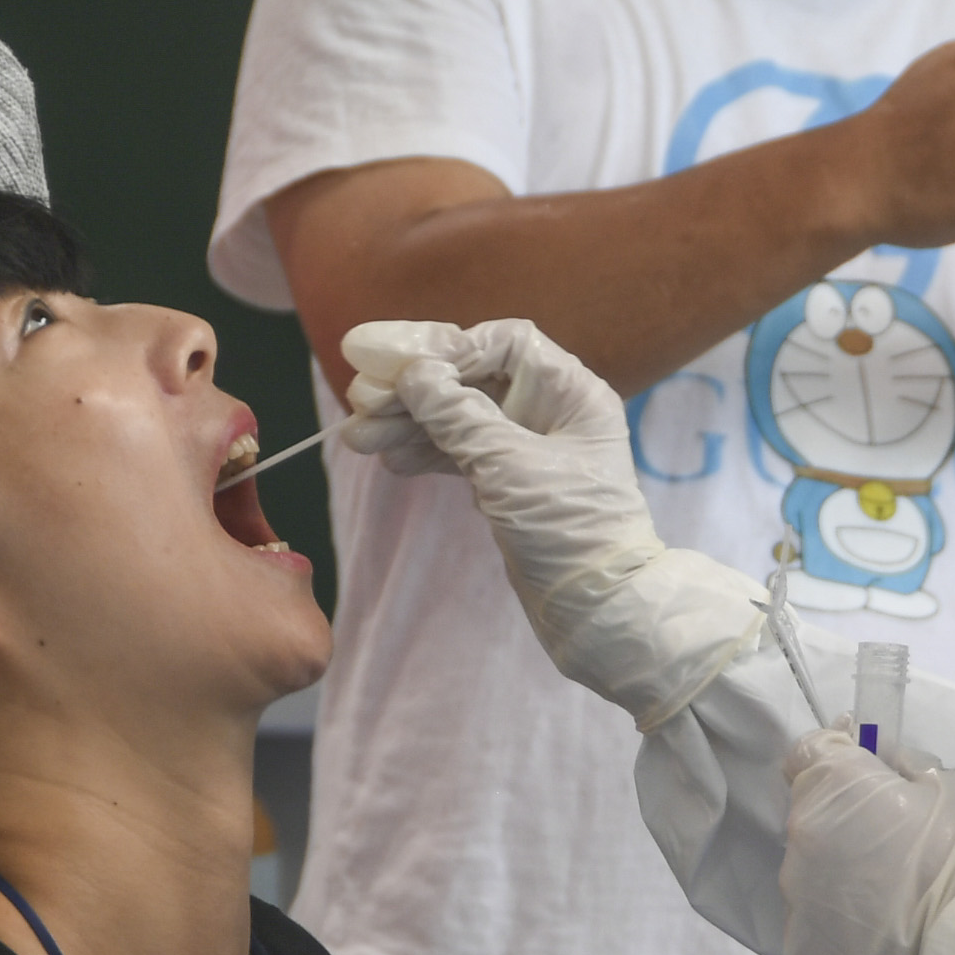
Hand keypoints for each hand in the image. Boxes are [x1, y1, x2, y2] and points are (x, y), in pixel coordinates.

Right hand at [337, 319, 766, 727]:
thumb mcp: (508, 467)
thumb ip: (458, 416)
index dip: (445, 346)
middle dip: (413, 388)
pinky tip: (390, 459)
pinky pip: (460, 453)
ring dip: (406, 423)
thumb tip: (415, 373)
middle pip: (471, 377)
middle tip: (358, 399)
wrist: (596, 610)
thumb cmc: (570, 532)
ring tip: (357, 437)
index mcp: (570, 392)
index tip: (392, 362)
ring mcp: (528, 447)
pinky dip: (424, 453)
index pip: (502, 344)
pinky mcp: (510, 483)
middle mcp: (551, 410)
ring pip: (458, 419)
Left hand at [781, 727, 954, 954]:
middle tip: (889, 846)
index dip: (836, 763)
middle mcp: (799, 838)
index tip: (863, 779)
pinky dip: (837, 930)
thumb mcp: (948, 783)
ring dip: (836, 880)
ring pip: (807, 877)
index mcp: (833, 786)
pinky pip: (812, 929)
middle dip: (840, 824)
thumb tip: (875, 758)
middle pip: (809, 820)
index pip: (807, 755)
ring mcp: (796, 901)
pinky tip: (876, 937)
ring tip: (887, 901)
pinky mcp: (804, 954)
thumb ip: (898, 765)